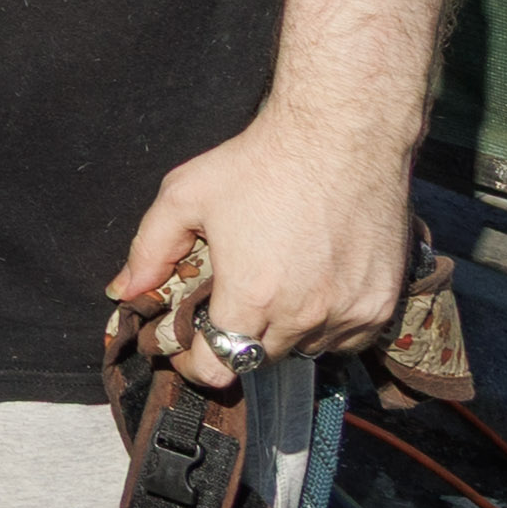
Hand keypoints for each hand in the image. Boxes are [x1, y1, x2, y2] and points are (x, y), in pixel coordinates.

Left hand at [112, 107, 418, 390]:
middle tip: (232, 303)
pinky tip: (315, 285)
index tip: (190, 348)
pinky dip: (328, 324)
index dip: (196, 364)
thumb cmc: (259, 163)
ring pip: (307, 349)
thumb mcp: (185, 195)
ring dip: (285, 332)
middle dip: (238, 339)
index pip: (220, 368)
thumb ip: (150, 250)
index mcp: (252, 297)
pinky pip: (348, 337)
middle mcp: (303, 316)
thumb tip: (124, 291)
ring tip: (276, 287)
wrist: (342, 139)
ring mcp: (349, 313)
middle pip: (261, 359)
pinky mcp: (382, 305)